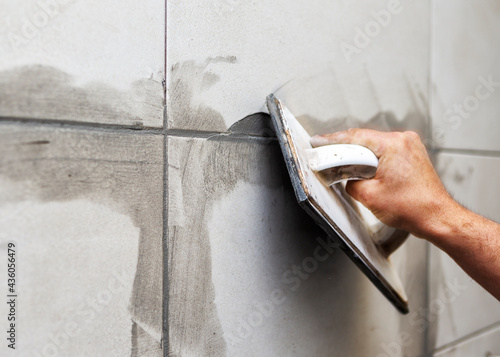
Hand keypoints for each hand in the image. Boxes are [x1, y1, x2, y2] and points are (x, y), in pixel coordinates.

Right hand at [310, 129, 458, 238]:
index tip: (319, 142)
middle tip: (327, 156)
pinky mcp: (412, 155)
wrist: (437, 217)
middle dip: (346, 150)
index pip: (355, 137)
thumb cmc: (413, 208)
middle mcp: (404, 140)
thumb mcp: (370, 196)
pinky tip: (365, 170)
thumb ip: (350, 182)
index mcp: (393, 145)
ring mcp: (410, 146)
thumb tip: (345, 177)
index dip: (332, 140)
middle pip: (364, 139)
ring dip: (360, 156)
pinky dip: (373, 159)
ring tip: (347, 168)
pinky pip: (385, 151)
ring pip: (375, 146)